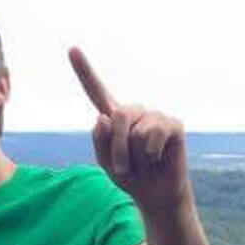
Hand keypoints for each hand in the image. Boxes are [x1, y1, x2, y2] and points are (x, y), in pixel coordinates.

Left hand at [69, 47, 189, 213]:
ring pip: (135, 130)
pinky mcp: (173, 125)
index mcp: (114, 118)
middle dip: (116, 148)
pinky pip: (153, 135)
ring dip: (133, 156)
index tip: (72, 49)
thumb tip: (104, 116)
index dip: (84, 70)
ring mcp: (155, 116)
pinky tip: (158, 159)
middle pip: (117, 116)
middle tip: (123, 167)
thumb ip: (99, 141)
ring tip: (144, 163)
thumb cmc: (130, 177)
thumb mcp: (105, 163)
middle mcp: (135, 112)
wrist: (155, 195)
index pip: (96, 91)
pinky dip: (151, 154)